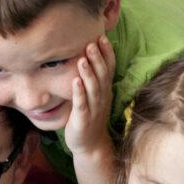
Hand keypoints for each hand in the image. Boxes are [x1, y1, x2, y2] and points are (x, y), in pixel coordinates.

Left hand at [65, 35, 115, 156]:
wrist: (91, 145)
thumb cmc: (90, 117)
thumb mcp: (94, 96)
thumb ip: (93, 79)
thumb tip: (88, 57)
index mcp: (105, 90)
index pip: (109, 68)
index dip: (106, 53)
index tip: (102, 37)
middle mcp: (102, 98)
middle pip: (102, 75)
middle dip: (97, 59)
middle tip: (92, 42)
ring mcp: (94, 109)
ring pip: (92, 89)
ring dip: (88, 74)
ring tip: (82, 59)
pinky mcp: (83, 119)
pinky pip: (82, 105)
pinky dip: (79, 93)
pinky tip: (75, 82)